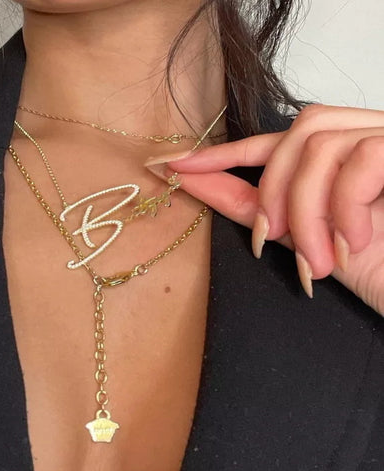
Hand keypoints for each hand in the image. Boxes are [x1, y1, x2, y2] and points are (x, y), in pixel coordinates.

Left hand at [145, 104, 383, 315]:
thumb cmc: (382, 272)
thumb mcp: (309, 240)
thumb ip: (262, 209)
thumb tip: (204, 185)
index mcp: (343, 158)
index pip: (273, 142)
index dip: (223, 152)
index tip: (174, 164)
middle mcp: (371, 136)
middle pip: (298, 133)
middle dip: (272, 191)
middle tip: (269, 243)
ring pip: (322, 145)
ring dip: (305, 210)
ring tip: (319, 260)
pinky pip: (362, 158)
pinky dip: (344, 205)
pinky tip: (355, 241)